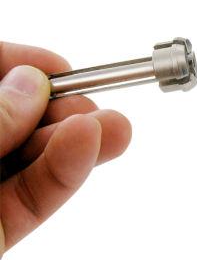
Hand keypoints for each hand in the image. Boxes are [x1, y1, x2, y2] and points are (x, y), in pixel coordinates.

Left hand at [0, 42, 130, 256]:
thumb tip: (28, 86)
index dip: (19, 63)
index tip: (55, 66)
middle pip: (19, 115)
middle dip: (59, 104)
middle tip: (87, 104)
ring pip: (34, 156)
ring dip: (78, 138)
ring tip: (115, 127)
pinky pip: (36, 196)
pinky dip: (68, 172)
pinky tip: (94, 145)